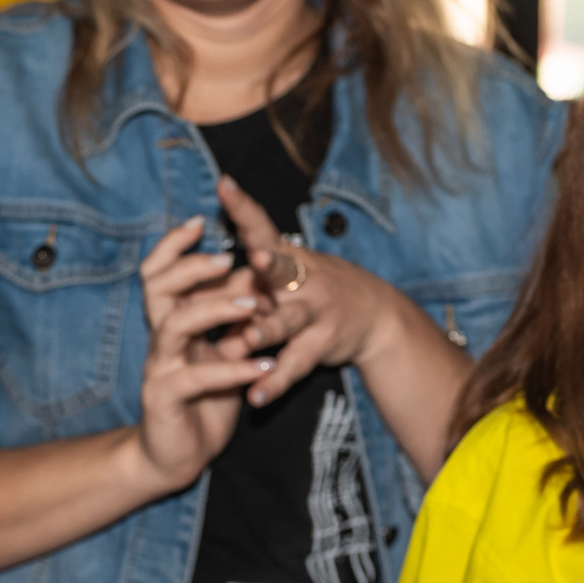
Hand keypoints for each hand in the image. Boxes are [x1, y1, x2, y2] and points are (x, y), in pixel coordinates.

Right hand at [135, 212, 273, 492]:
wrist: (177, 456)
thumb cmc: (203, 400)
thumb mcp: (224, 352)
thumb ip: (235, 321)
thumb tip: (255, 280)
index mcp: (170, 323)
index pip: (159, 273)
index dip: (173, 245)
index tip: (199, 220)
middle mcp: (159, 340)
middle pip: (158, 288)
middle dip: (192, 267)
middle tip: (228, 258)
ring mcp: (159, 368)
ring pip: (174, 325)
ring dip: (215, 309)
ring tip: (254, 306)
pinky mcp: (165, 399)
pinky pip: (196, 378)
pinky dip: (231, 368)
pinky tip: (261, 367)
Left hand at [206, 175, 404, 405]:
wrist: (375, 315)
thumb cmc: (316, 288)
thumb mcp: (289, 270)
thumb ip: (252, 263)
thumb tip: (207, 248)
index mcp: (287, 257)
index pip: (262, 228)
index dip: (244, 207)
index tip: (224, 185)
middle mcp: (302, 280)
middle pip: (283, 271)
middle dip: (270, 265)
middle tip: (257, 260)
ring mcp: (314, 313)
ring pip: (287, 322)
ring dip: (267, 330)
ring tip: (246, 340)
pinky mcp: (321, 344)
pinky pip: (294, 365)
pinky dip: (274, 382)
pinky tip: (256, 397)